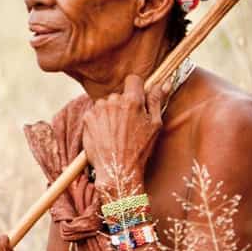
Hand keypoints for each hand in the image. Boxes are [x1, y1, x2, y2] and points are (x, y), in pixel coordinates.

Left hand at [82, 74, 169, 188]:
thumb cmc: (139, 149)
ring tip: (116, 132)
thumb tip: (163, 83)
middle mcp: (114, 101)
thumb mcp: (155, 125)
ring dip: (110, 113)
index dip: (136, 88)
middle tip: (127, 124)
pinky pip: (95, 113)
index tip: (137, 99)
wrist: (117, 170)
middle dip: (123, 104)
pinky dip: (99, 121)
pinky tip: (105, 135)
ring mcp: (99, 109)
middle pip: (119, 94)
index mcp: (133, 100)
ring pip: (106, 104)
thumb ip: (157, 101)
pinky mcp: (87, 118)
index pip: (133, 80)